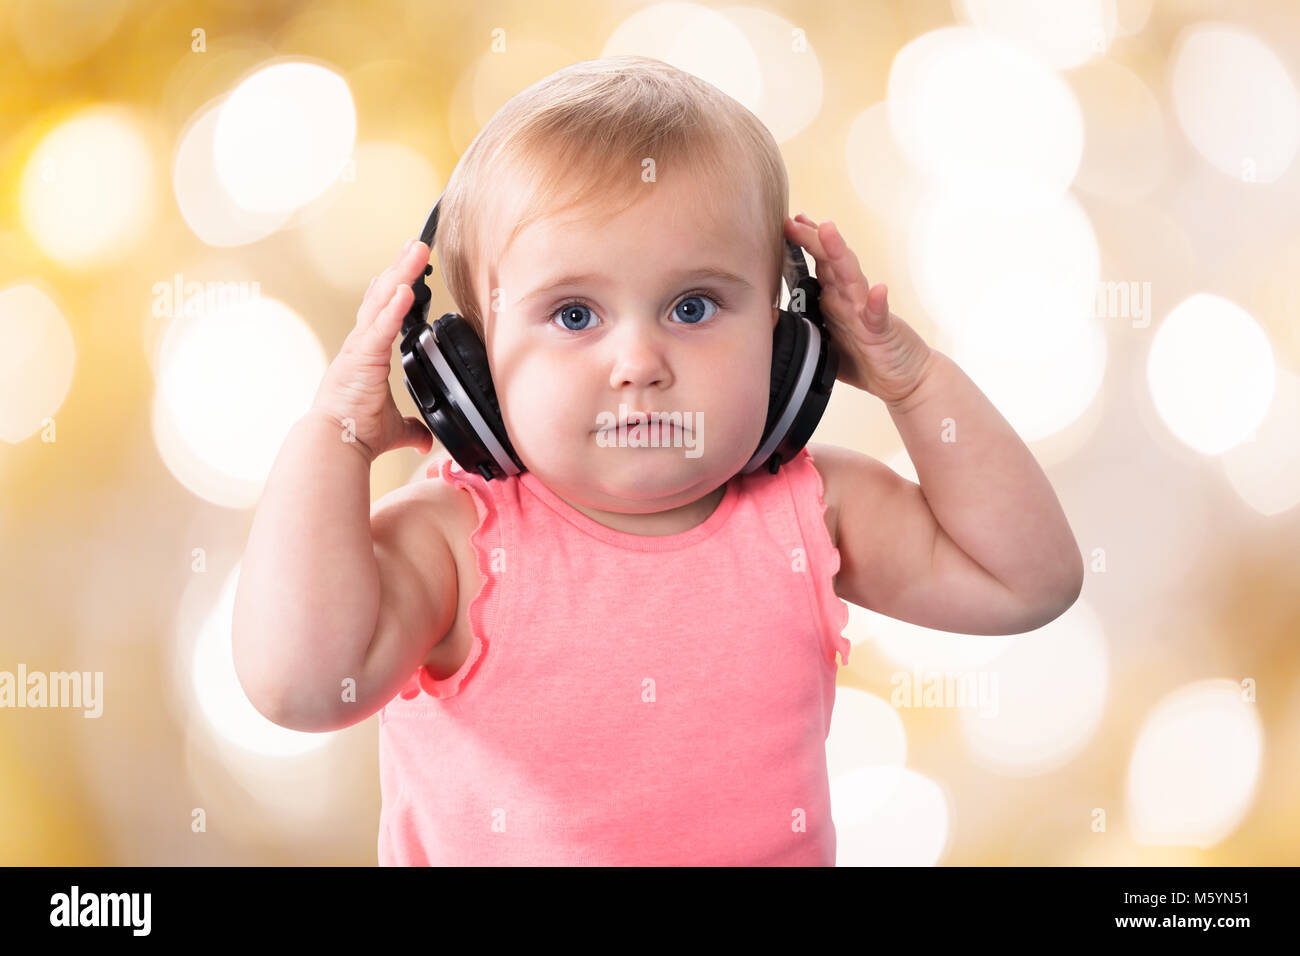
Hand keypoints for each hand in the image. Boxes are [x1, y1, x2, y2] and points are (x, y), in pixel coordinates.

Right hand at [310, 238, 434, 462]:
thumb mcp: (393, 428)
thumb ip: (411, 430)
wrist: (335, 443)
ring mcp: (359, 348)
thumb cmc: (355, 433)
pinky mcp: (362, 357)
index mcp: (365, 356)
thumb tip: (424, 441)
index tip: (404, 273)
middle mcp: (360, 345)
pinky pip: (381, 327)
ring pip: (382, 301)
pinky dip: (394, 307)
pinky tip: (407, 288)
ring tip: (417, 249)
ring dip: (402, 274)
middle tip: (417, 244)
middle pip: (382, 296)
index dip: (393, 291)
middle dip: (401, 269)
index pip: (380, 314)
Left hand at [784, 213, 936, 406]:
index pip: (820, 264)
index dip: (805, 243)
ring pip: (851, 278)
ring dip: (839, 254)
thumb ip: (804, 330)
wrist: (904, 379)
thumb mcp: (826, 343)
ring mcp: (866, 312)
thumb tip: (769, 325)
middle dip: (813, 239)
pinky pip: (877, 315)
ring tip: (827, 232)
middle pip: (831, 262)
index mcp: (836, 300)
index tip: (789, 223)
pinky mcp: (881, 331)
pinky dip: (877, 302)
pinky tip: (878, 290)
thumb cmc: (866, 359)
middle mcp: (850, 299)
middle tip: (795, 220)